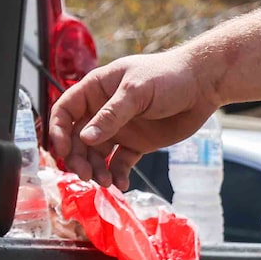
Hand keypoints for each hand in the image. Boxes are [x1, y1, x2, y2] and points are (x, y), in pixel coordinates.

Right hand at [46, 46, 222, 185]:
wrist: (202, 85)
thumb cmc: (168, 76)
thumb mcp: (136, 91)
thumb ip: (111, 115)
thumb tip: (85, 138)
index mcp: (96, 90)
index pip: (65, 111)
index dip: (58, 131)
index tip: (63, 151)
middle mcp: (103, 111)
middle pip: (78, 138)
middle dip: (78, 158)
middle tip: (86, 175)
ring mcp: (119, 128)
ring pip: (97, 154)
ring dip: (97, 170)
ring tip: (106, 182)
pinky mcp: (136, 143)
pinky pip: (120, 162)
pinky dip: (117, 174)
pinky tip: (121, 183)